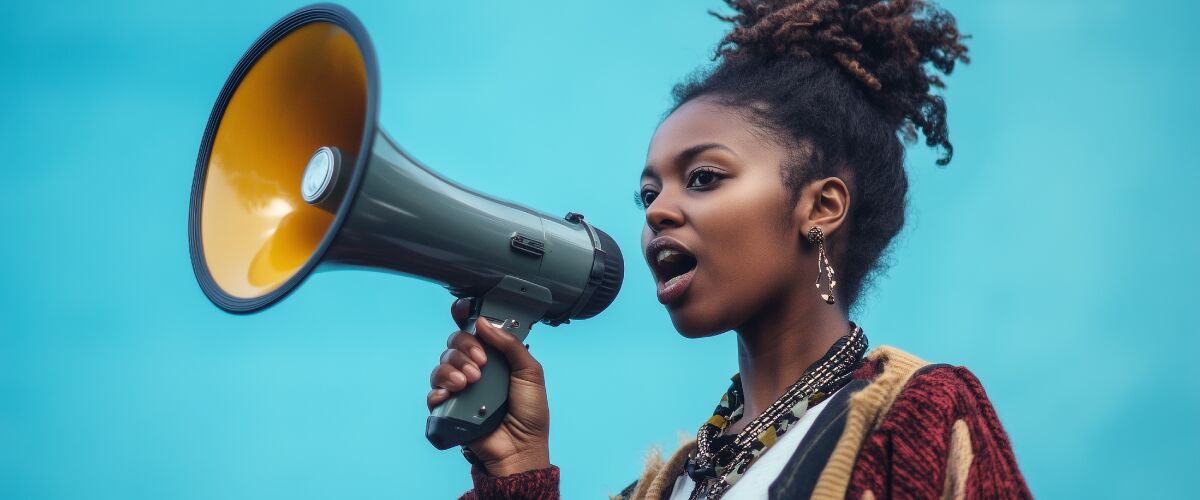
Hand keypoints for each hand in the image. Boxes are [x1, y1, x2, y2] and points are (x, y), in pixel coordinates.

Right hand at [427, 298, 550, 475]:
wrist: (521, 447)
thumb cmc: (530, 414)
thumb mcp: (530, 372)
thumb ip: (510, 344)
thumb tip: (484, 323)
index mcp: (496, 357)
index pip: (475, 331)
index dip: (465, 318)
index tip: (463, 311)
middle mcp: (476, 369)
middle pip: (455, 344)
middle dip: (464, 349)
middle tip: (480, 364)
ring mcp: (461, 388)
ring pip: (442, 365)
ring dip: (452, 368)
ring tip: (469, 383)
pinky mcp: (450, 408)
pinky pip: (434, 393)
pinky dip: (438, 390)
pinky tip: (450, 394)